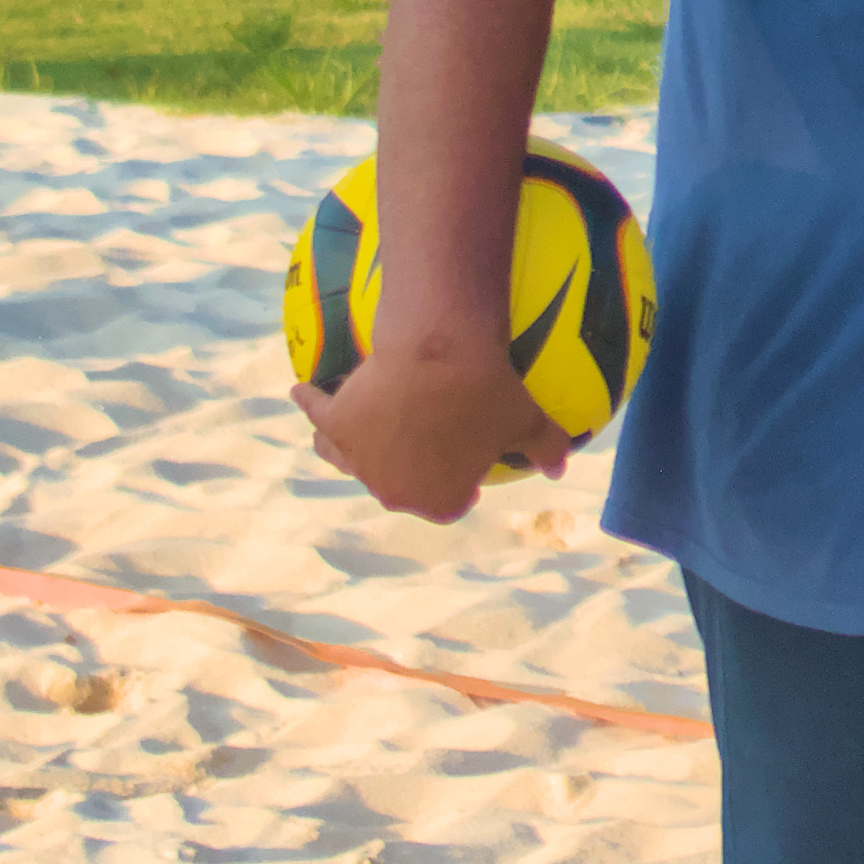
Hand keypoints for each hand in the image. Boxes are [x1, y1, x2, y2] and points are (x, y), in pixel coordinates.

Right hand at [294, 339, 566, 523]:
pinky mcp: (335, 421)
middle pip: (399, 489)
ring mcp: (358, 457)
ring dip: (356, 450)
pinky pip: (316, 414)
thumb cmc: (489, 393)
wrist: (440, 356)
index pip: (448, 507)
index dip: (459, 494)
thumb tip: (562, 467)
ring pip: (349, 459)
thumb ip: (547, 448)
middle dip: (411, 474)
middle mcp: (390, 490)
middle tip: (425, 452)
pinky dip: (309, 402)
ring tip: (359, 437)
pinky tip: (301, 391)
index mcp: (436, 500)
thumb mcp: (529, 420)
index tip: (468, 480)